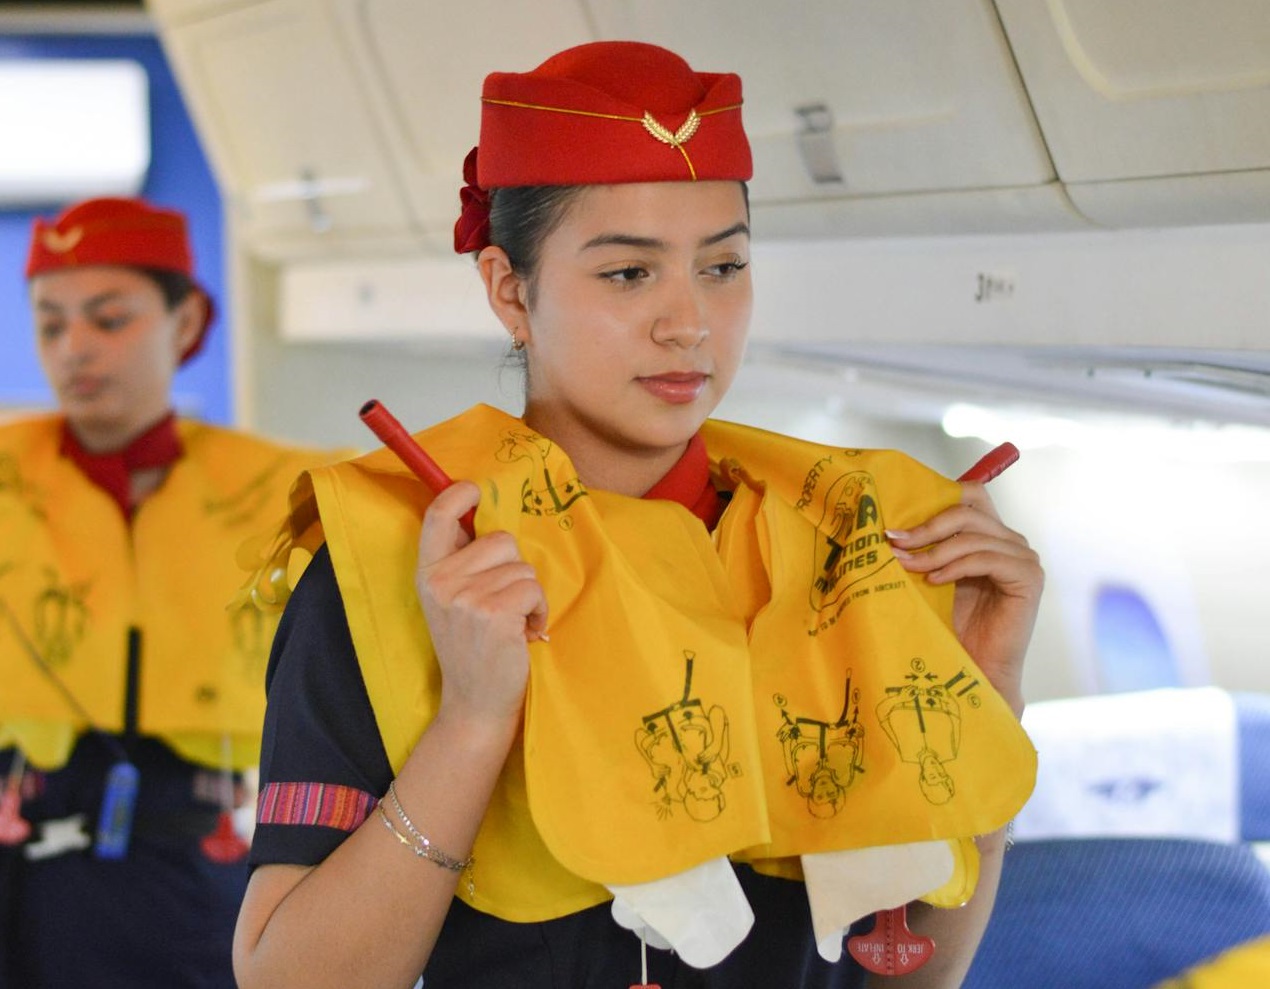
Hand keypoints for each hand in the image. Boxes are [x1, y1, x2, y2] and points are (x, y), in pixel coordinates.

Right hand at [415, 481, 548, 724]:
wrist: (474, 702)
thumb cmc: (471, 645)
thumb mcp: (451, 600)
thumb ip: (460, 560)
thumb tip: (481, 510)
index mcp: (427, 573)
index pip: (437, 515)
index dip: (460, 493)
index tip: (476, 492)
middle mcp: (441, 581)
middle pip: (500, 540)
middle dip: (513, 567)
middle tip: (501, 603)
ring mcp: (467, 598)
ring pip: (523, 567)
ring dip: (527, 595)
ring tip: (510, 623)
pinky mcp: (495, 614)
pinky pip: (534, 589)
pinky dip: (538, 611)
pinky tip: (522, 633)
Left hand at [886, 483, 1041, 711]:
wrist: (974, 668)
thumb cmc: (951, 626)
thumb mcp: (932, 575)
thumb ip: (925, 547)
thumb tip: (889, 526)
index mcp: (989, 534)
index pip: (970, 494)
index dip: (934, 498)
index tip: (898, 520)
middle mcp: (1010, 540)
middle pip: (968, 510)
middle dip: (926, 525)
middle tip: (894, 541)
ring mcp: (1023, 557)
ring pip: (972, 536)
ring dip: (933, 550)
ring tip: (906, 565)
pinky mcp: (1028, 577)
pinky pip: (986, 559)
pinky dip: (955, 567)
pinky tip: (934, 580)